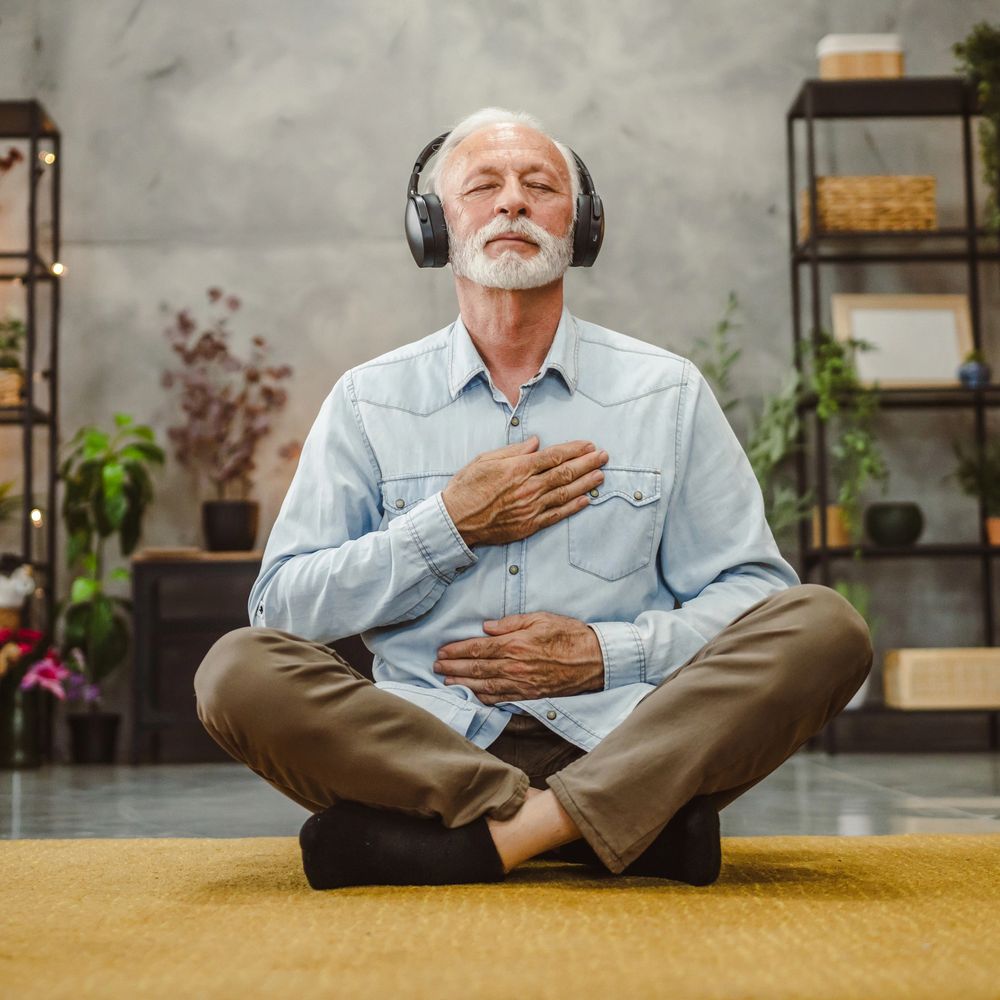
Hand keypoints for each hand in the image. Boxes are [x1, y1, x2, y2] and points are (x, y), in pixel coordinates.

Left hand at [433, 611, 603, 703]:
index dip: (456, 651)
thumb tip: (486, 628)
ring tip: (446, 681)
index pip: (478, 649)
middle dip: (453, 668)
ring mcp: (522, 684)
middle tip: (436, 667)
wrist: (594, 660)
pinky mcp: (530, 695)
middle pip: (476, 669)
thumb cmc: (569, 635)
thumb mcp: (540, 618)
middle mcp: (515, 667)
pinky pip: (502, 698)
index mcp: (516, 645)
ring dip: (463, 684)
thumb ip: (511, 623)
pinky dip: (484, 697)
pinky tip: (473, 695)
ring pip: (485, 686)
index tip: (442, 651)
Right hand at [441, 436, 607, 547]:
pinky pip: (556, 515)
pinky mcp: (529, 525)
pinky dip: (573, 507)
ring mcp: (530, 507)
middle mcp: (528, 487)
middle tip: (604, 457)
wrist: (455, 520)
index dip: (575, 450)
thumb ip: (513, 451)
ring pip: (565, 493)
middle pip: (565, 473)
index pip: (554, 456)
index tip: (589, 446)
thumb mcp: (486, 460)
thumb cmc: (467, 487)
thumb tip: (536, 443)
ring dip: (586, 483)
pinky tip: (585, 500)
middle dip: (588, 463)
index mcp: (518, 468)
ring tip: (601, 475)